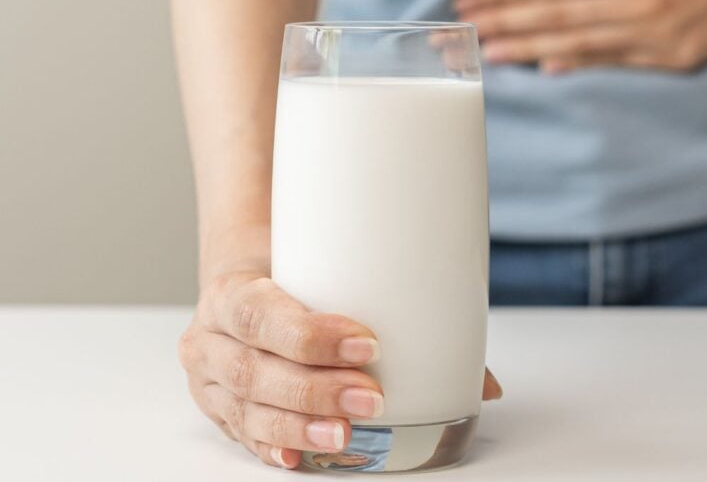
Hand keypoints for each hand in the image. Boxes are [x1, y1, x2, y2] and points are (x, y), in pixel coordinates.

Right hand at [179, 268, 502, 468]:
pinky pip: (242, 434)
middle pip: (255, 369)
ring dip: (300, 424)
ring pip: (248, 408)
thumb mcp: (327, 264)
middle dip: (315, 387)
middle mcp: (210, 336)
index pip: (262, 312)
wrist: (246, 273)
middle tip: (370, 395)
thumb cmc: (291, 268)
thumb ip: (394, 301)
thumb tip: (481, 378)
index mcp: (231, 290)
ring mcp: (210, 379)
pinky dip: (273, 446)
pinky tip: (298, 457)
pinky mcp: (220, 409)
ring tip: (345, 433)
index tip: (368, 342)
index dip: (309, 333)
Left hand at [455, 0, 706, 73]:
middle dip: (501, 26)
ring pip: (578, 46)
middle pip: (554, 19)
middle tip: (456, 36)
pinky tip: (546, 68)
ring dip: (527, 51)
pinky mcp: (676, 59)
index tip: (466, 2)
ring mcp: (657, 38)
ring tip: (487, 56)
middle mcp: (638, 7)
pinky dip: (579, 65)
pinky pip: (617, 64)